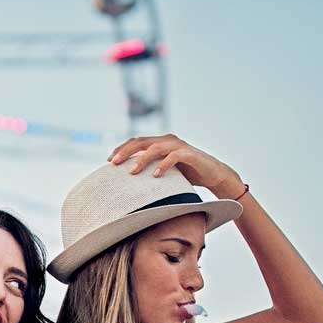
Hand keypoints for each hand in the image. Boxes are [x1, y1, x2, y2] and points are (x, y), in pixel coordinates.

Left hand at [109, 134, 242, 198]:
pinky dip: (163, 165)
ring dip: (142, 159)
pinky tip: (155, 175)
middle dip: (125, 152)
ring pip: (155, 148)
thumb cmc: (186, 173)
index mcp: (159, 142)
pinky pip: (174, 157)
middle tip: (113, 164)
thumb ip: (149, 170)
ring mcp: (178, 145)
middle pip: (141, 142)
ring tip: (132, 171)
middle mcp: (167, 140)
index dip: (121, 149)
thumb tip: (127, 183)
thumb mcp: (164, 171)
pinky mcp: (189, 154)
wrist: (212, 173)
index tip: (109, 161)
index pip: (136, 141)